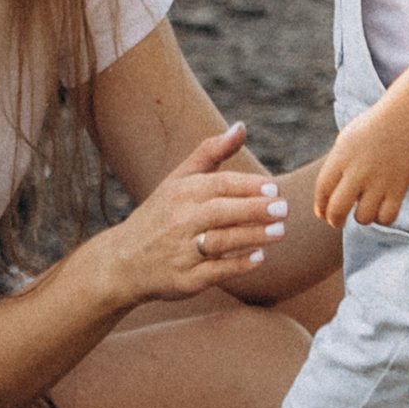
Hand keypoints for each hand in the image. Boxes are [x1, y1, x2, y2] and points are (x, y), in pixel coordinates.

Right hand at [99, 125, 287, 298]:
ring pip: (219, 242)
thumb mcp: (178, 180)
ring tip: (280, 231)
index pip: (217, 185)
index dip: (247, 186)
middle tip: (284, 208)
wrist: (124, 261)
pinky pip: (214, 273)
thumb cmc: (161, 214)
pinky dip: (237, 265)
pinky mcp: (184, 280)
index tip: (275, 187)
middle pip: (219, 212)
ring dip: (251, 236)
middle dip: (254, 209)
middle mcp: (178, 221)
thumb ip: (211, 152)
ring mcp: (180, 252)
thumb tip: (241, 126)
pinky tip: (260, 258)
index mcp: (180, 193)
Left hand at [314, 107, 408, 231]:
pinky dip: (383, 218)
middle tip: (338, 221)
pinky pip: (387, 217)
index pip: (322, 190)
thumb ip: (336, 166)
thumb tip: (328, 199)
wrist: (406, 117)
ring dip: (362, 217)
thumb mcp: (346, 141)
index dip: (320, 206)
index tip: (322, 213)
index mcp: (340, 157)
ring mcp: (379, 181)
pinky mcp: (399, 188)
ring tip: (366, 207)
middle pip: (337, 210)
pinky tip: (382, 208)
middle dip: (335, 220)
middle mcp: (357, 171)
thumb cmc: (373, 128)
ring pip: (363, 218)